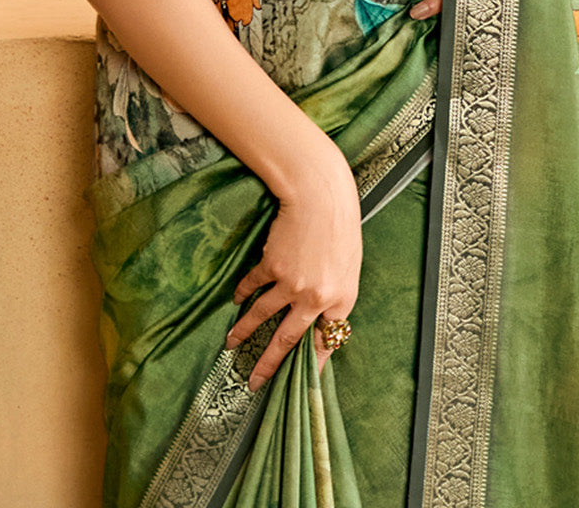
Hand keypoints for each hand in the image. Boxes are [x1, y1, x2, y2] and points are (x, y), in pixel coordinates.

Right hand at [227, 149, 361, 389]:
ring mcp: (291, 284)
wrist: (322, 195)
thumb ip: (334, 294)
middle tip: (253, 382)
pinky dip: (243, 293)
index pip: (325, 342)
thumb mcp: (348, 267)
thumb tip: (318, 316)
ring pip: (261, 316)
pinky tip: (236, 299)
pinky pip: (253, 286)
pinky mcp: (272, 266)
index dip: (311, 364)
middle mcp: (315, 298)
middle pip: (286, 340)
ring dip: (243, 331)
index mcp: (341, 300)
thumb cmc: (342, 227)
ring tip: (230, 343)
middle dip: (268, 364)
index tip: (300, 382)